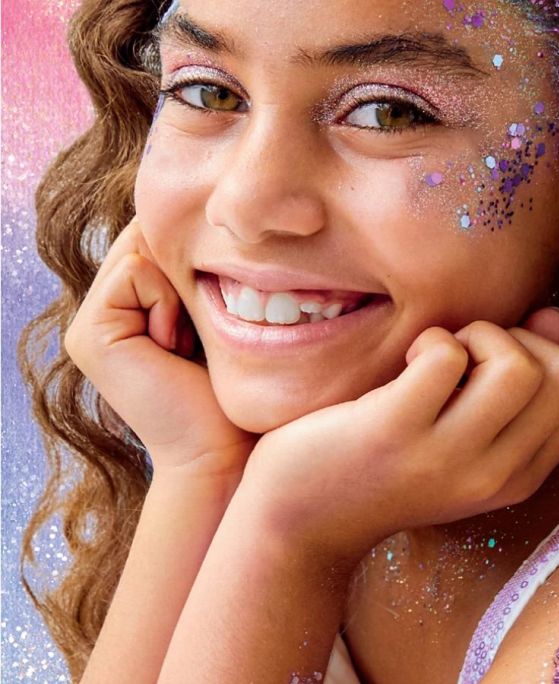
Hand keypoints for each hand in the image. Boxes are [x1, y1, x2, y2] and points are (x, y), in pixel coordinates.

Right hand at [64, 218, 256, 477]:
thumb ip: (194, 274)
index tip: (215, 314)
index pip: (156, 241)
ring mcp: (89, 326)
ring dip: (180, 290)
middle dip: (185, 271)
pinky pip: (134, 271)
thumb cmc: (235, 391)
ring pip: (141, 252)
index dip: (194, 258)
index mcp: (129, 311)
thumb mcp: (218, 320)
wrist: (223, 451)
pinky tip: (175, 347)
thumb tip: (203, 217)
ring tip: (188, 343)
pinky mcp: (90, 335)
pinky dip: (167, 301)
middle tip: (200, 331)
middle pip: (146, 241)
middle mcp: (102, 315)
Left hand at [239, 308, 558, 558]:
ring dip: (477, 337)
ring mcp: (445, 458)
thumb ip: (517, 384)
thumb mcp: (463, 439)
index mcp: (520, 477)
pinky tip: (404, 363)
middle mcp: (494, 475)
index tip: (496, 366)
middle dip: (520, 341)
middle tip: (467, 357)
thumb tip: (556, 317)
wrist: (302, 520)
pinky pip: (445, 356)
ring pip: (518, 367)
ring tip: (436, 358)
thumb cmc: (385, 467)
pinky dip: (430, 340)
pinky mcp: (394, 432)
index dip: (549, 357)